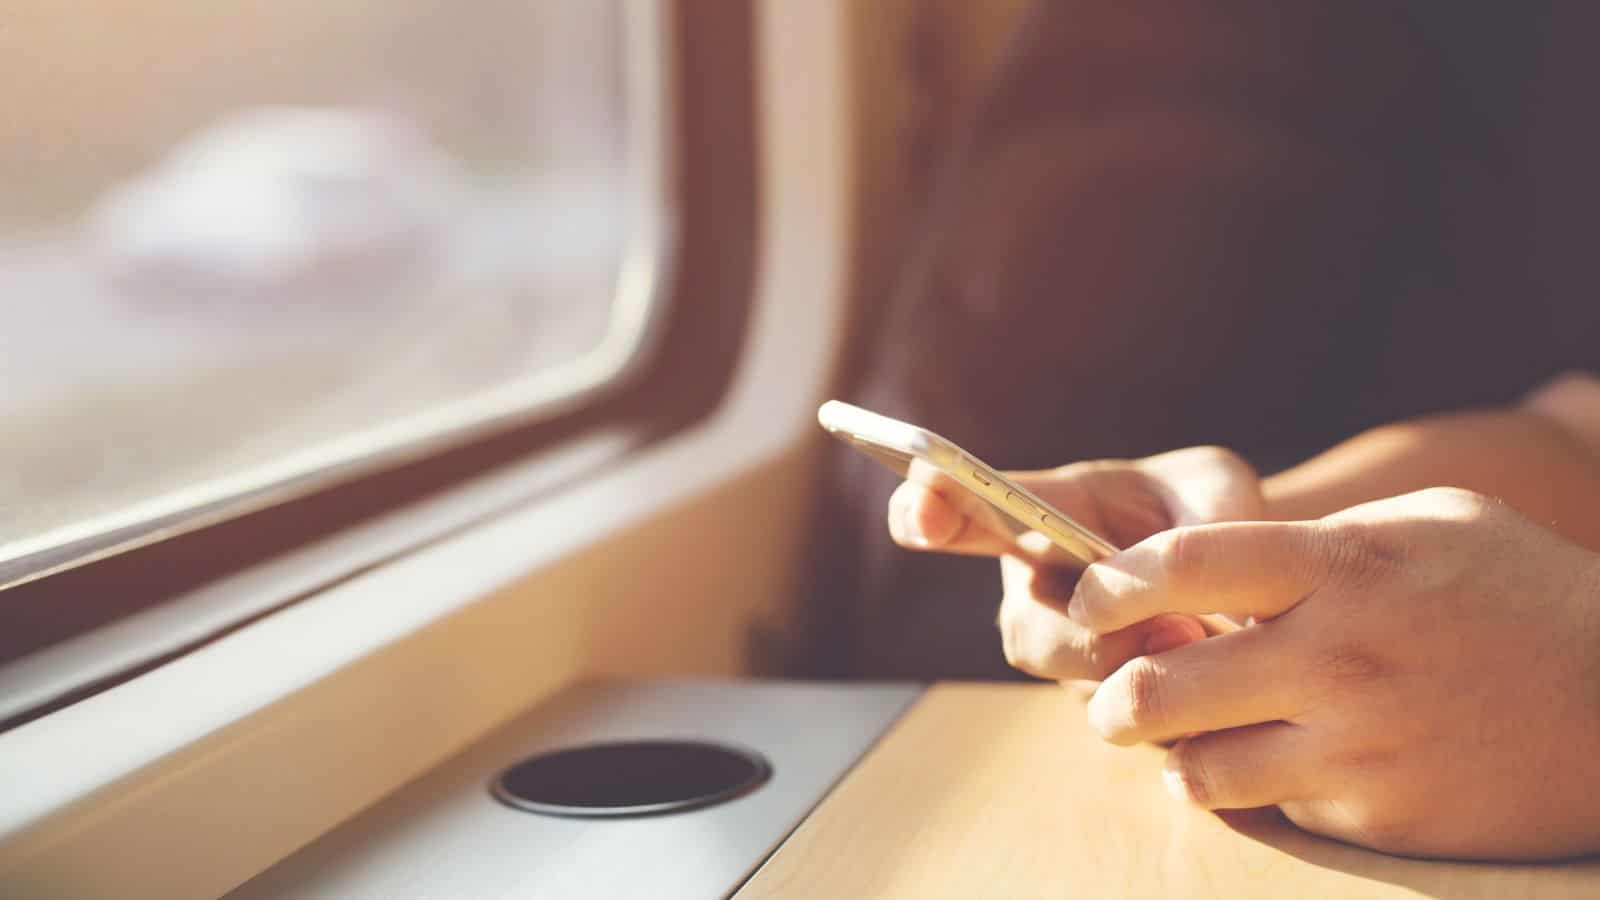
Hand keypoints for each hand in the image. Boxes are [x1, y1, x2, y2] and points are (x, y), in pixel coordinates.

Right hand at [886, 446, 1262, 680]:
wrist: (1251, 571)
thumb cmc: (1210, 510)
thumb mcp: (1215, 487)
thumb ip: (1204, 519)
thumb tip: (1201, 586)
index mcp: (1044, 514)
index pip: (966, 511)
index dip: (928, 512)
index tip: (921, 515)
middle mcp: (1041, 591)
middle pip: (1028, 634)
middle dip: (1081, 643)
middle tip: (1164, 625)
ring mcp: (1074, 656)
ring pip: (1081, 689)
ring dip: (1142, 675)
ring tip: (1209, 641)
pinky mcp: (1118, 707)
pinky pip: (1133, 726)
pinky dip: (1178, 709)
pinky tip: (1224, 683)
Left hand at [1070, 487, 1599, 859]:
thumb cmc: (1522, 594)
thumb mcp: (1428, 526)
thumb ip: (1318, 540)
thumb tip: (1219, 564)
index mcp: (1342, 567)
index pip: (1182, 563)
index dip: (1111, 582)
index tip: (1090, 597)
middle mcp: (1337, 657)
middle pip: (1160, 687)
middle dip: (1110, 699)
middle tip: (1109, 699)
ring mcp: (1357, 746)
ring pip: (1199, 769)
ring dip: (1174, 758)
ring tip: (1183, 743)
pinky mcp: (1377, 817)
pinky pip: (1274, 810)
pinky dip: (1255, 794)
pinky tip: (1275, 769)